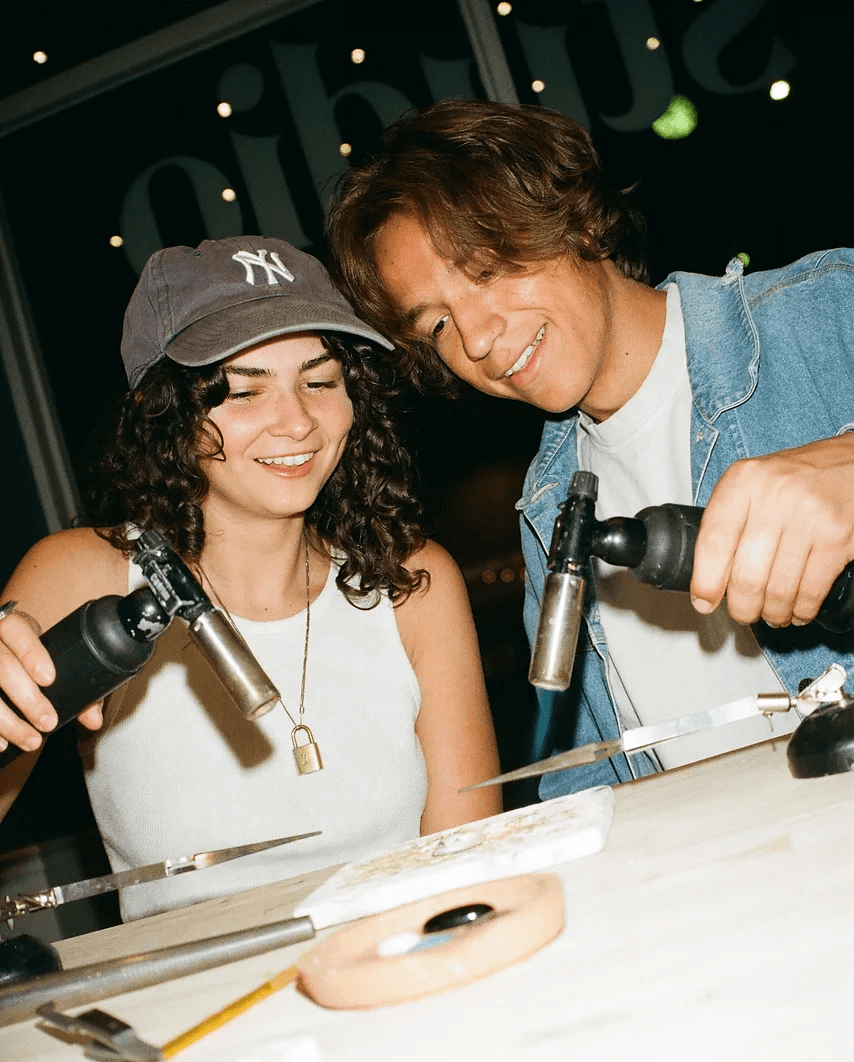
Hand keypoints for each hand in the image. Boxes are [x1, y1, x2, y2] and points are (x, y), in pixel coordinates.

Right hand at [0, 609, 101, 753]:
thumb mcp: (50, 658)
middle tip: (49, 722)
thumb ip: (75, 683)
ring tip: (31, 741)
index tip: (49, 679)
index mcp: (10, 625)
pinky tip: (2, 743)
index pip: (15, 628)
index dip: (31, 653)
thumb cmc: (28, 658)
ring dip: (7, 722)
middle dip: (27, 698)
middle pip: (3, 665)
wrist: (1, 651)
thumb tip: (94, 720)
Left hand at [690, 435, 853, 626]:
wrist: (853, 463)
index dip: (706, 582)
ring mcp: (809, 516)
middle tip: (744, 614)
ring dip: (773, 613)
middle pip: (745, 575)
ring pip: (778, 590)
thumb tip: (708, 578)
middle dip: (742, 607)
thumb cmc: (798, 479)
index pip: (712, 541)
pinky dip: (801, 610)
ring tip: (772, 614)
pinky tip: (797, 609)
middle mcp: (774, 495)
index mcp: (744, 480)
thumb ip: (729, 521)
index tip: (704, 602)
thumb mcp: (754, 484)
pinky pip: (811, 591)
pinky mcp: (837, 536)